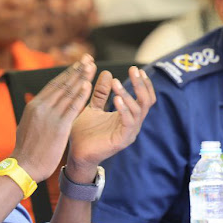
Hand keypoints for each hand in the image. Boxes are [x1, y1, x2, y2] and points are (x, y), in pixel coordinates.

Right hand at [12, 55, 96, 181]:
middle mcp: (42, 106)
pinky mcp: (59, 126)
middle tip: (87, 58)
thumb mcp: (27, 126)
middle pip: (62, 84)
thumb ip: (36, 114)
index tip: (77, 65)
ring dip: (82, 78)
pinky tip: (88, 85)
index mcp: (34, 105)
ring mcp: (51, 115)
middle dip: (77, 70)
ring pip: (69, 92)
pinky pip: (73, 107)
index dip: (67, 74)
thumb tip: (38, 107)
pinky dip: (81, 95)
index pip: (53, 85)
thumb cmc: (26, 150)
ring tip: (91, 66)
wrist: (23, 166)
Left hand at [67, 66, 155, 181]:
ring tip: (116, 82)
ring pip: (138, 110)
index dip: (143, 83)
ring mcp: (129, 133)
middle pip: (147, 101)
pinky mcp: (122, 141)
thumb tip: (107, 73)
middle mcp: (132, 124)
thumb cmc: (85, 132)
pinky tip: (116, 98)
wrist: (76, 153)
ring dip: (128, 94)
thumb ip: (102, 92)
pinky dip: (124, 109)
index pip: (145, 98)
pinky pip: (128, 123)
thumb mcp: (94, 107)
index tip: (136, 69)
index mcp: (128, 116)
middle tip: (134, 69)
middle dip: (141, 84)